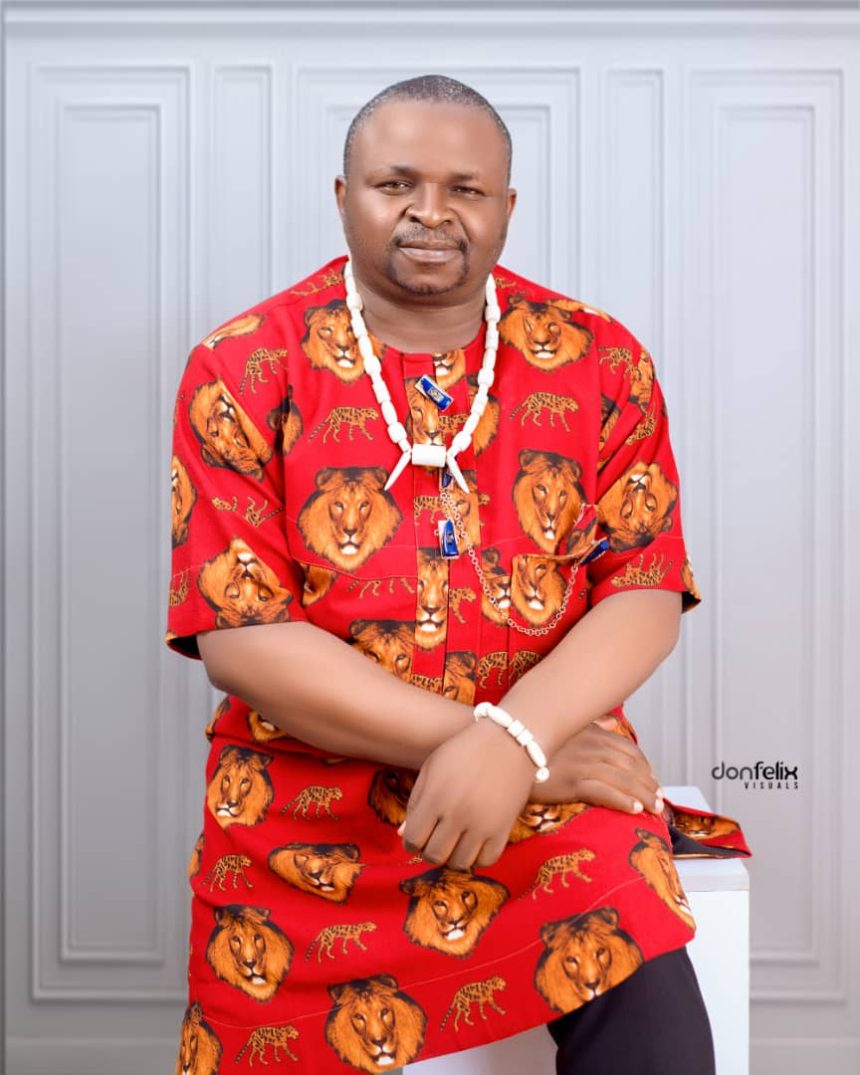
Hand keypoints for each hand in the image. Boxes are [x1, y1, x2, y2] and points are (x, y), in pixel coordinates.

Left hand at [399, 717, 537, 869]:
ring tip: (455, 842)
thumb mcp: (433, 767)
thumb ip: (416, 801)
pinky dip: (477, 858)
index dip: (411, 841)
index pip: (413, 839)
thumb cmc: (465, 751)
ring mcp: (482, 825)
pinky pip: (486, 861)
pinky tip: (473, 843)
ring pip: (459, 863)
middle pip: (434, 855)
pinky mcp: (503, 829)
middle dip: (430, 850)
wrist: (510, 741)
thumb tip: (404, 835)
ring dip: (453, 856)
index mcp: (435, 797)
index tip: (417, 836)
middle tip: (435, 839)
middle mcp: (457, 815)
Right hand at [527, 716, 664, 815]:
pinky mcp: (571, 782)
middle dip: (648, 783)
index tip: (652, 780)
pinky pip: (604, 792)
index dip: (644, 766)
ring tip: (654, 809)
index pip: (628, 749)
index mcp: (591, 732)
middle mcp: (591, 745)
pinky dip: (622, 801)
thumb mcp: (566, 728)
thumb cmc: (533, 743)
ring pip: (623, 780)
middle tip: (659, 800)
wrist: (505, 751)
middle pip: (630, 766)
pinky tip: (633, 810)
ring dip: (643, 795)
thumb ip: (591, 725)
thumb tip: (610, 722)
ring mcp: (582, 763)